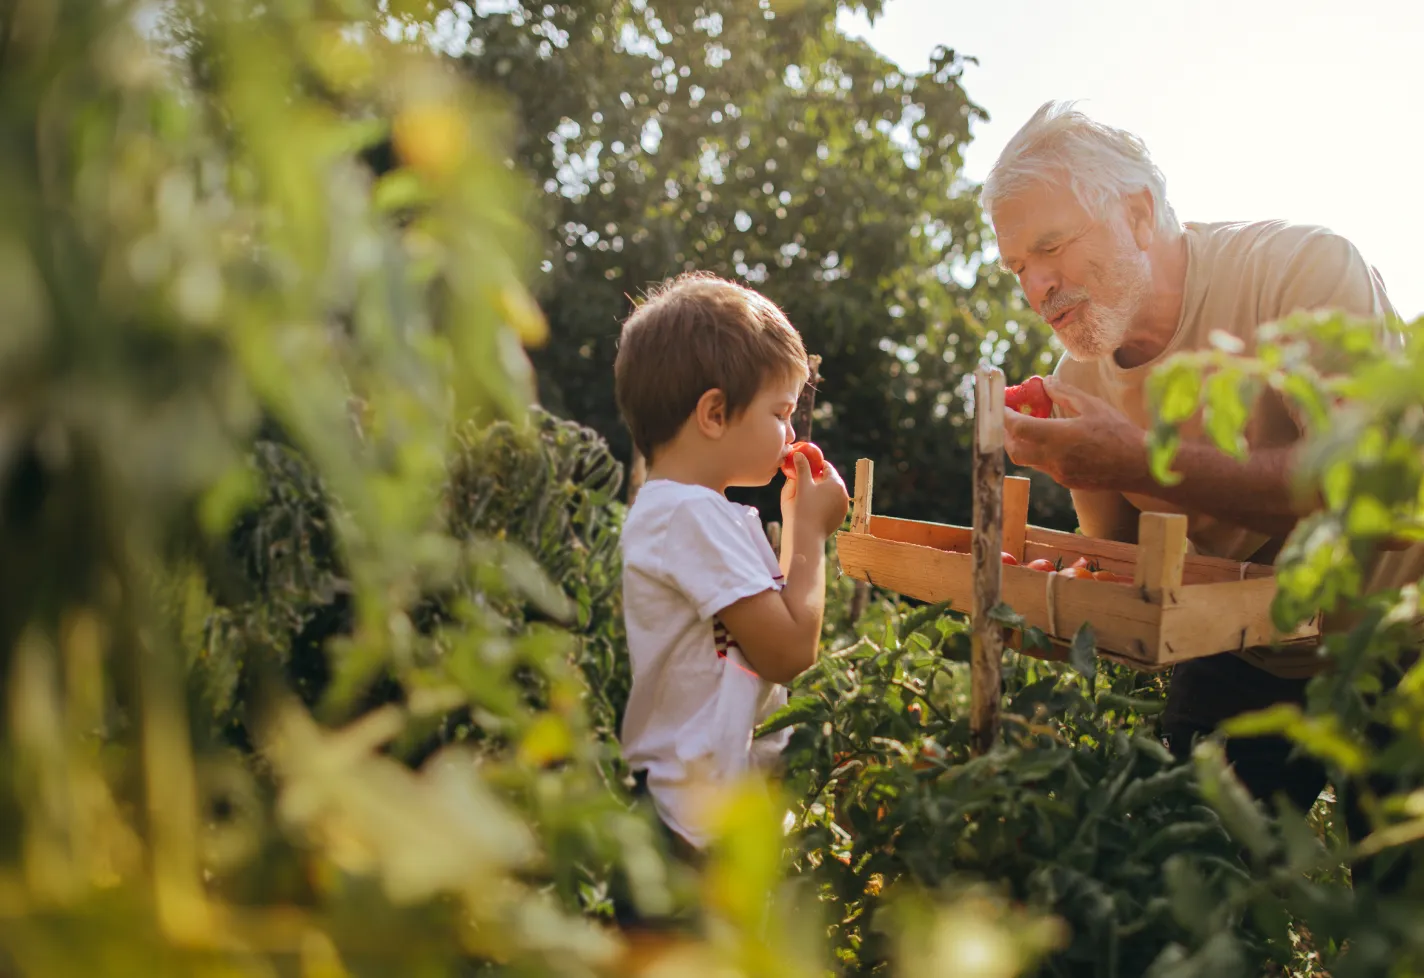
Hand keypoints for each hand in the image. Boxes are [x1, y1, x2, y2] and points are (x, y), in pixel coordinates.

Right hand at [782, 450, 849, 536]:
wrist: (807, 535)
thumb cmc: (802, 508)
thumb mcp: (800, 485)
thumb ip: (801, 467)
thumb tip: (799, 454)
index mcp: (835, 482)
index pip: (826, 467)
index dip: (815, 465)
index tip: (806, 465)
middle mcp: (843, 493)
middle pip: (830, 480)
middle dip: (818, 478)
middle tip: (805, 479)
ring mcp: (843, 506)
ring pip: (831, 493)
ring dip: (822, 491)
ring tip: (808, 494)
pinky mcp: (840, 517)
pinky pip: (832, 505)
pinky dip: (824, 503)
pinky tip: (813, 507)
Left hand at [1003, 378, 1149, 491]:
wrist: (1140, 466)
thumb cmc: (1119, 433)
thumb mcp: (1092, 406)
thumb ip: (1065, 394)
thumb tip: (1045, 383)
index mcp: (1059, 437)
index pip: (1017, 427)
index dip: (1004, 415)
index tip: (1001, 405)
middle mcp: (1054, 458)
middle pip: (1014, 449)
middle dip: (1007, 433)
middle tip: (1011, 417)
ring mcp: (1059, 473)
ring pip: (1028, 460)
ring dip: (1023, 443)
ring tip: (1032, 426)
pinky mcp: (1066, 482)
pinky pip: (1044, 467)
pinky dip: (1040, 452)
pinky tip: (1053, 441)